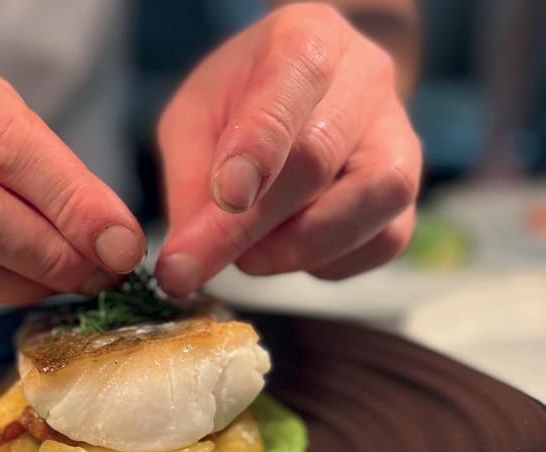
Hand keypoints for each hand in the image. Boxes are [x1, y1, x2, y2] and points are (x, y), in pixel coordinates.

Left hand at [155, 2, 421, 295]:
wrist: (303, 101)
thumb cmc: (239, 106)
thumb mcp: (192, 122)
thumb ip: (190, 182)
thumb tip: (190, 260)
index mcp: (305, 39)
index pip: (291, 87)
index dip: (259, 148)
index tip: (229, 198)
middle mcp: (366, 79)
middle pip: (319, 158)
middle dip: (251, 225)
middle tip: (195, 265)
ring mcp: (400, 137)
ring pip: (370, 203)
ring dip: (294, 249)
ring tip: (246, 256)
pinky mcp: (408, 197)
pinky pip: (380, 243)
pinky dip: (324, 263)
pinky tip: (287, 252)